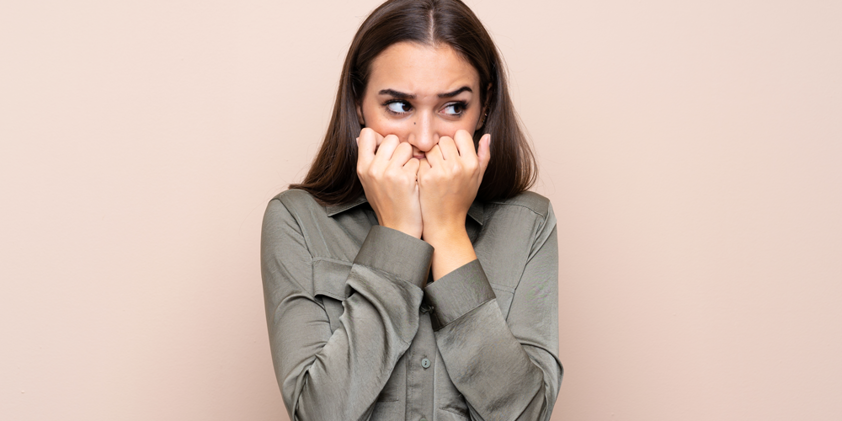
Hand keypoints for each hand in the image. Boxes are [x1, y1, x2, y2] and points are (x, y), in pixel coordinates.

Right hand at [356, 128, 422, 237]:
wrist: (399, 228)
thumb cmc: (387, 204)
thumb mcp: (369, 182)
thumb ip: (368, 160)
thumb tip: (362, 137)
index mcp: (362, 168)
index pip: (367, 133)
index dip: (380, 138)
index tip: (388, 150)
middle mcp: (373, 168)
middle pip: (391, 138)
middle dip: (399, 149)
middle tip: (401, 165)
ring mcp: (388, 173)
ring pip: (406, 147)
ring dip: (411, 159)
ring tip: (408, 175)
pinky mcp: (405, 178)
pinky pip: (417, 161)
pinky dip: (419, 171)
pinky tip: (414, 184)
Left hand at [418, 130, 490, 246]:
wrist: (445, 223)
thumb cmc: (461, 200)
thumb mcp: (477, 179)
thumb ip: (484, 156)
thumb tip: (487, 136)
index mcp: (472, 164)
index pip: (461, 135)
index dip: (456, 142)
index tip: (453, 154)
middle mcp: (458, 166)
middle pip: (444, 140)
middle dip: (441, 149)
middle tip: (441, 164)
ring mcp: (441, 172)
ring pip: (431, 148)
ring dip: (430, 157)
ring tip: (434, 171)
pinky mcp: (425, 177)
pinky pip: (420, 160)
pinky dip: (421, 167)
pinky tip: (425, 178)